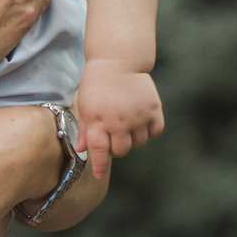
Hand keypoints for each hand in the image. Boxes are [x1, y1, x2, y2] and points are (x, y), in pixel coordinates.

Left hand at [74, 58, 163, 178]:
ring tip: (125, 126)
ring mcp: (138, 116)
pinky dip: (148, 132)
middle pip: (121, 151)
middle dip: (115, 149)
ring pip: (139, 143)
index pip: (99, 151)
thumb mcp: (85, 105)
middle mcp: (119, 121)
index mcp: (99, 120)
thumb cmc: (97, 83)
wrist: (117, 60)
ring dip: (131, 140)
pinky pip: (155, 132)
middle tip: (112, 137)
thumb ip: (84, 130)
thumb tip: (81, 150)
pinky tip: (140, 122)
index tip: (99, 176)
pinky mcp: (153, 108)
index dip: (99, 166)